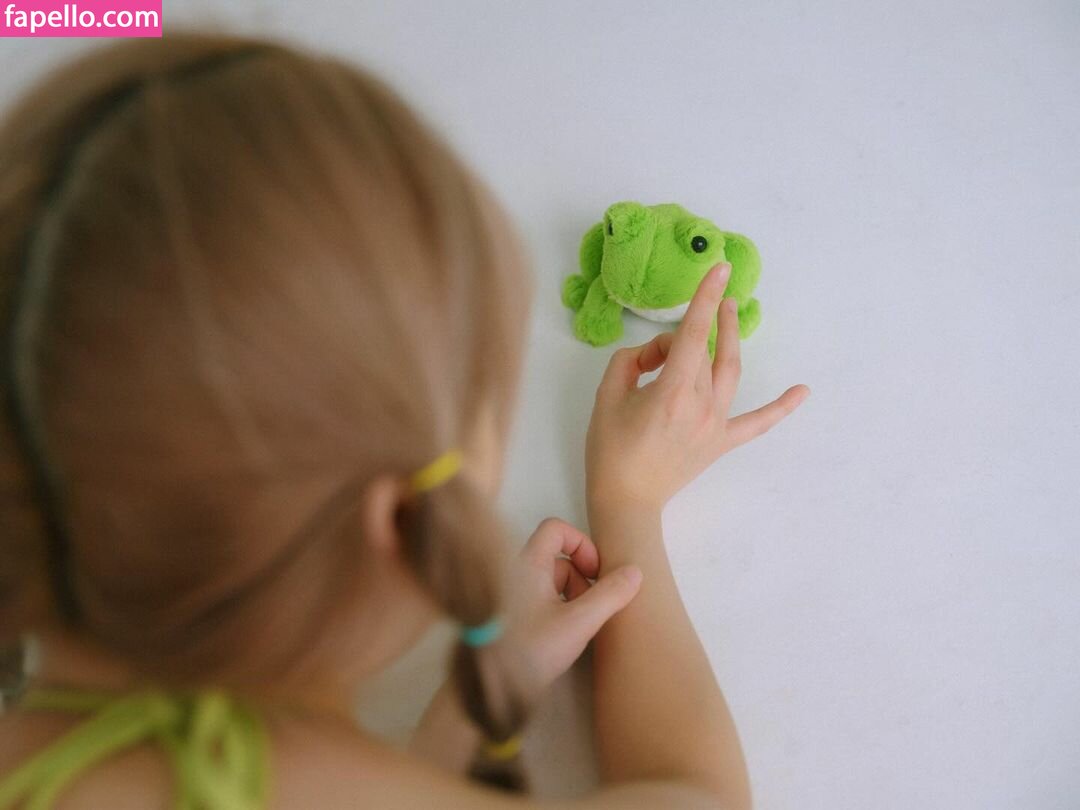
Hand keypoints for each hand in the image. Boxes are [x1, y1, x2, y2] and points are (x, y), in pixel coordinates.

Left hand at [503, 518, 641, 689]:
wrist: (488, 690)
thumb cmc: (528, 650)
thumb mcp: (577, 623)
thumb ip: (609, 596)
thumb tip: (634, 572)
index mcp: (528, 564)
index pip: (556, 529)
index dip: (581, 544)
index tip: (596, 573)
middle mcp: (517, 574)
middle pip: (559, 560)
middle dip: (582, 581)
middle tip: (593, 608)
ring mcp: (514, 598)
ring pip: (552, 584)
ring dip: (573, 599)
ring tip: (581, 628)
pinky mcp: (514, 619)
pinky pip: (543, 603)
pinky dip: (560, 613)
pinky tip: (566, 639)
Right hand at [585, 262, 809, 513]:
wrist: (625, 501)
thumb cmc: (610, 450)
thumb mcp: (606, 396)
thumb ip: (630, 362)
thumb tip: (654, 355)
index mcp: (672, 391)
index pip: (694, 333)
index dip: (705, 298)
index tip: (719, 269)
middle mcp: (701, 404)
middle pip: (702, 351)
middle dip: (690, 333)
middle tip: (687, 322)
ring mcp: (716, 424)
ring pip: (730, 371)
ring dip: (732, 339)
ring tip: (732, 311)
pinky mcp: (722, 441)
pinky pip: (756, 423)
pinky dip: (781, 408)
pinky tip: (803, 391)